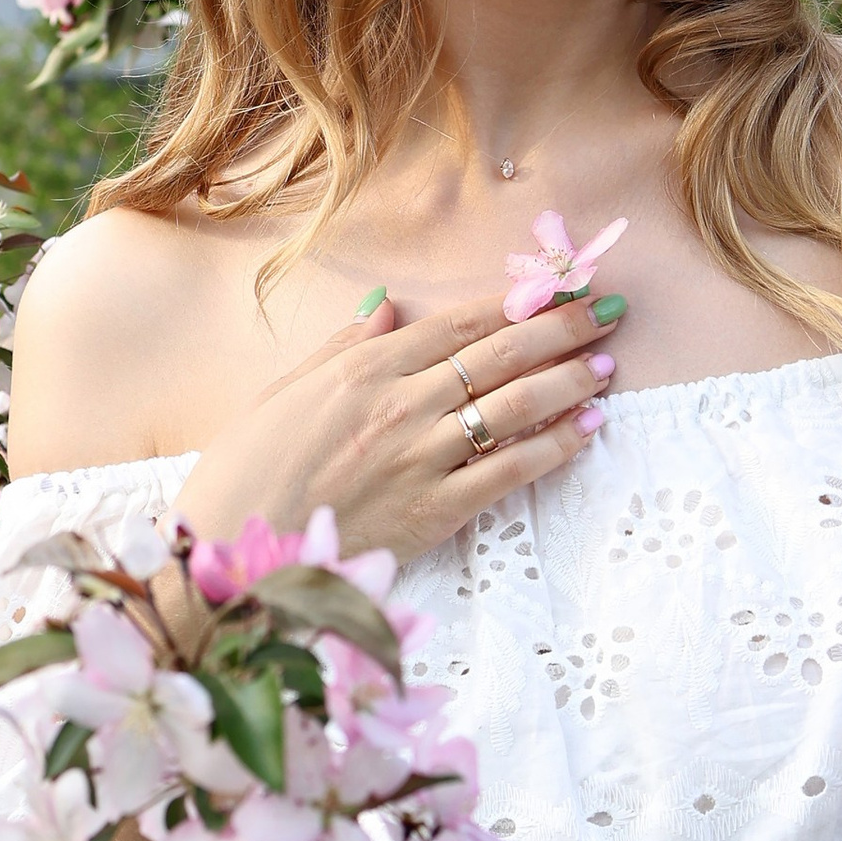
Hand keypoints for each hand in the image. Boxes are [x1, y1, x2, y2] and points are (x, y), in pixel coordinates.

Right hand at [174, 285, 616, 566]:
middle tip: (608, 310)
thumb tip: (388, 309)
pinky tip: (586, 429)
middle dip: (562, 329)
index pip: (459, 324)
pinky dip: (555, 446)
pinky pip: (510, 471)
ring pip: (515, 407)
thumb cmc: (246, 471)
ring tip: (606, 365)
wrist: (232, 553)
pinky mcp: (435, 510)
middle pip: (500, 355)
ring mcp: (421, 457)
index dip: (516, 303)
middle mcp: (401, 403)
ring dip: (569, 381)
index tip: (556, 287)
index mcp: (363, 367)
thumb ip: (341, 348)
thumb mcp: (283, 391)